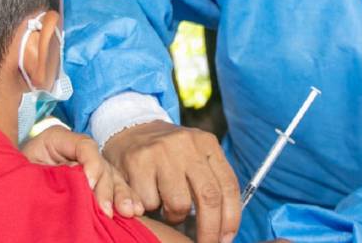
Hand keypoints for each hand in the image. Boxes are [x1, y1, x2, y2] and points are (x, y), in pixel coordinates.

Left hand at [21, 126, 143, 218]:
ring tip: (129, 211)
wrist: (7, 192)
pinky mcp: (93, 183)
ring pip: (112, 176)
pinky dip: (124, 199)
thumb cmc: (12, 178)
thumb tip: (78, 181)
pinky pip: (114, 189)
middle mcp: (76, 151)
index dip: (90, 164)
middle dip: (108, 187)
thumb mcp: (26, 169)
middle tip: (107, 209)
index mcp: (57, 139)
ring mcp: (88, 166)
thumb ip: (51, 172)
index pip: (84, 145)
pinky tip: (134, 210)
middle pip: (101, 162)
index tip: (88, 184)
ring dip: (122, 194)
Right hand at [103, 121, 240, 242]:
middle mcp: (186, 144)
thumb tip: (223, 227)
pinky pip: (150, 202)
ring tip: (168, 209)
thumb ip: (210, 181)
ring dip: (175, 217)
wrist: (130, 129)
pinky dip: (151, 208)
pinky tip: (148, 197)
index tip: (227, 238)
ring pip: (179, 204)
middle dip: (210, 229)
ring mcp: (161, 151)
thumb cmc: (168, 154)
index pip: (228, 185)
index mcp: (206, 143)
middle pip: (209, 197)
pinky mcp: (137, 161)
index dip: (231, 217)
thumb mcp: (194, 156)